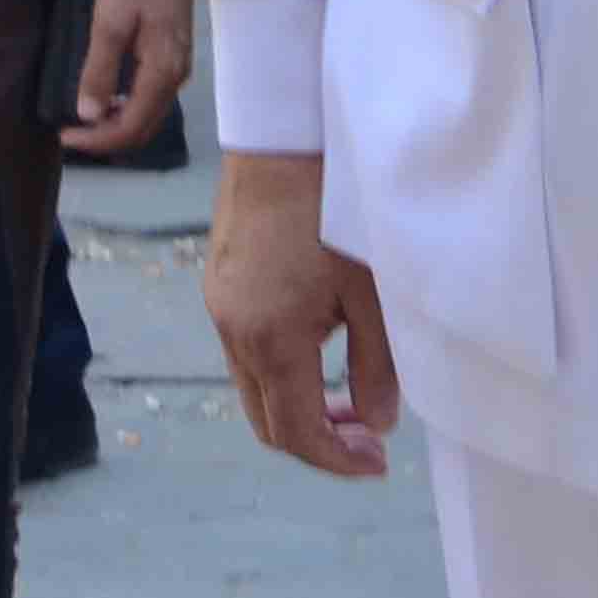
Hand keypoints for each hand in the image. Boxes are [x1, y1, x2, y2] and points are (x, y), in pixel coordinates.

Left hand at [59, 0, 193, 156]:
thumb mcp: (109, 22)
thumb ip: (99, 70)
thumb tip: (88, 114)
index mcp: (161, 73)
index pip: (129, 127)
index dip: (97, 140)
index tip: (64, 136)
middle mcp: (177, 78)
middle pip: (143, 127)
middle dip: (107, 138)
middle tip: (72, 134)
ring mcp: (179, 67)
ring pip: (150, 115)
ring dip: (118, 124)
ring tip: (85, 120)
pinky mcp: (175, 55)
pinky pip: (153, 97)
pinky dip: (129, 107)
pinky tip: (109, 97)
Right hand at [205, 147, 396, 478]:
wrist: (282, 134)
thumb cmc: (335, 206)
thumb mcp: (372, 292)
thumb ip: (377, 366)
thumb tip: (379, 423)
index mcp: (269, 339)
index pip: (296, 433)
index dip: (337, 461)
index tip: (378, 464)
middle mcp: (232, 330)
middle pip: (266, 420)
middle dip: (317, 441)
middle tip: (367, 437)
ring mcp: (219, 305)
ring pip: (253, 385)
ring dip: (298, 403)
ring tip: (349, 393)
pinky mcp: (220, 281)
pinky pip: (245, 349)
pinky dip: (282, 369)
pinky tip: (320, 343)